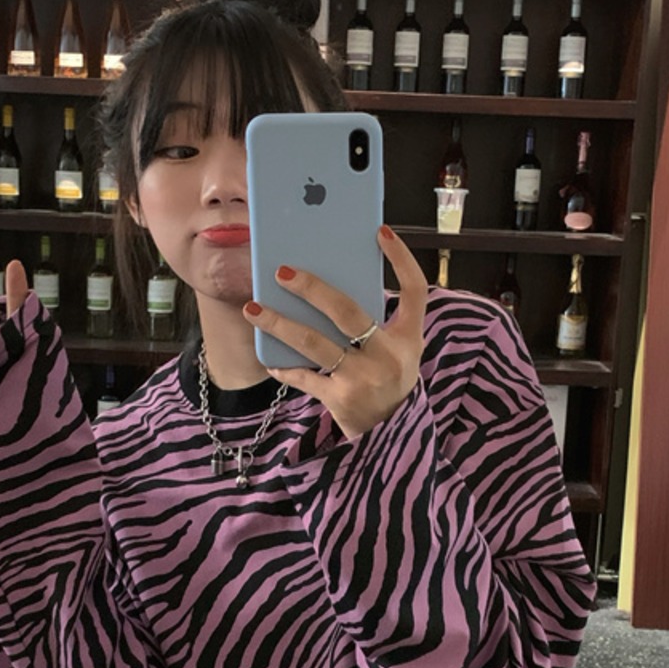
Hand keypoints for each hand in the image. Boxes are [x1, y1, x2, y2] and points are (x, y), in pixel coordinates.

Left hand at [242, 225, 428, 440]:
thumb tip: (326, 287)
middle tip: (282, 272)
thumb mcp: (399, 351)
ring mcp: (363, 378)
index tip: (381, 233)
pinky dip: (284, 366)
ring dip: (280, 324)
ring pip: (315, 343)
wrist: (391, 435)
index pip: (414, 290)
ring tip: (253, 309)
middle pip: (347, 312)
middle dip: (312, 288)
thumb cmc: (388, 380)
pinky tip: (268, 356)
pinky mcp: (340, 399)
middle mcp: (388, 356)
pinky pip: (304, 376)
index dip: (401, 259)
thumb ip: (378, 321)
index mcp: (408, 338)